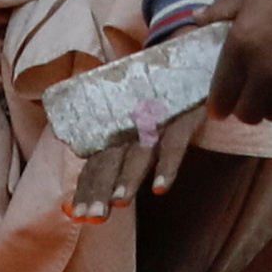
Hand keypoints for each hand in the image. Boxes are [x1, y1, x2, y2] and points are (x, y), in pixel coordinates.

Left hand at [63, 87, 206, 225]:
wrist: (193, 55)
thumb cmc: (159, 92)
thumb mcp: (137, 116)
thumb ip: (120, 145)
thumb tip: (103, 183)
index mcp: (118, 126)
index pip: (97, 160)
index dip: (87, 186)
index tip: (78, 215)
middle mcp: (130, 122)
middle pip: (111, 158)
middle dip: (101, 187)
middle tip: (93, 216)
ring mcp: (157, 117)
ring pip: (138, 151)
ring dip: (129, 176)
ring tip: (119, 202)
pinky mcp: (183, 115)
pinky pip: (174, 143)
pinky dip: (167, 165)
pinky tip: (160, 188)